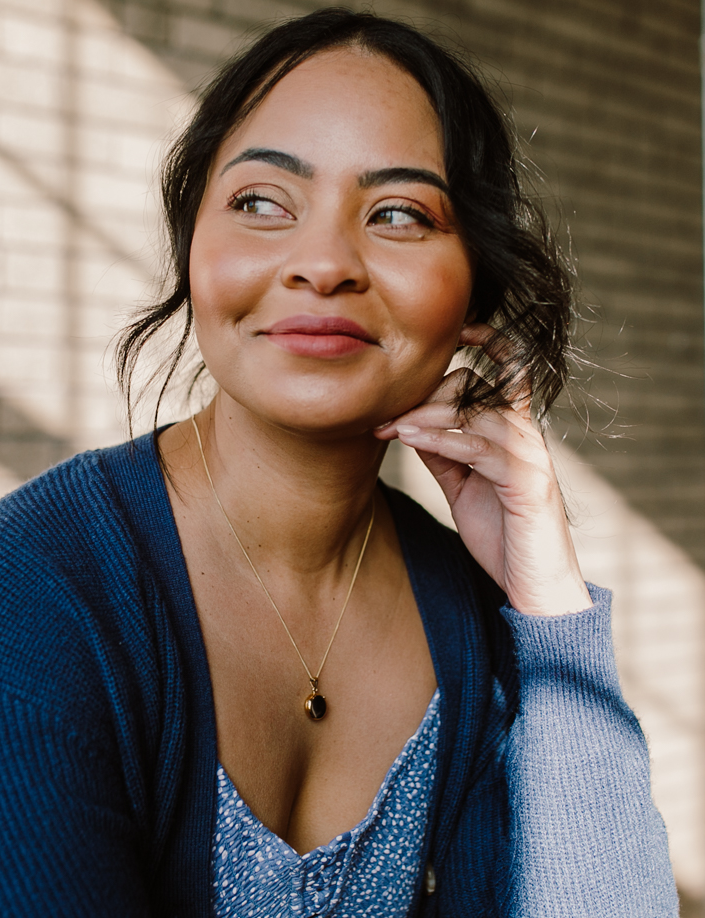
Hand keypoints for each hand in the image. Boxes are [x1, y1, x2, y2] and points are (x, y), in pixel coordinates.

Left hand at [373, 324, 591, 615]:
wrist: (534, 587)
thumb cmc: (502, 535)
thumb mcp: (462, 487)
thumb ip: (443, 452)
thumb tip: (409, 424)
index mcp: (514, 433)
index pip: (506, 369)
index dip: (484, 341)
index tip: (452, 330)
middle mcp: (527, 436)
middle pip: (477, 387)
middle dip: (426, 396)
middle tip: (385, 418)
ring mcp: (529, 458)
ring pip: (476, 412)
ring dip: (426, 416)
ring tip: (390, 428)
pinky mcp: (527, 484)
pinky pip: (479, 448)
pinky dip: (440, 439)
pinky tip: (410, 439)